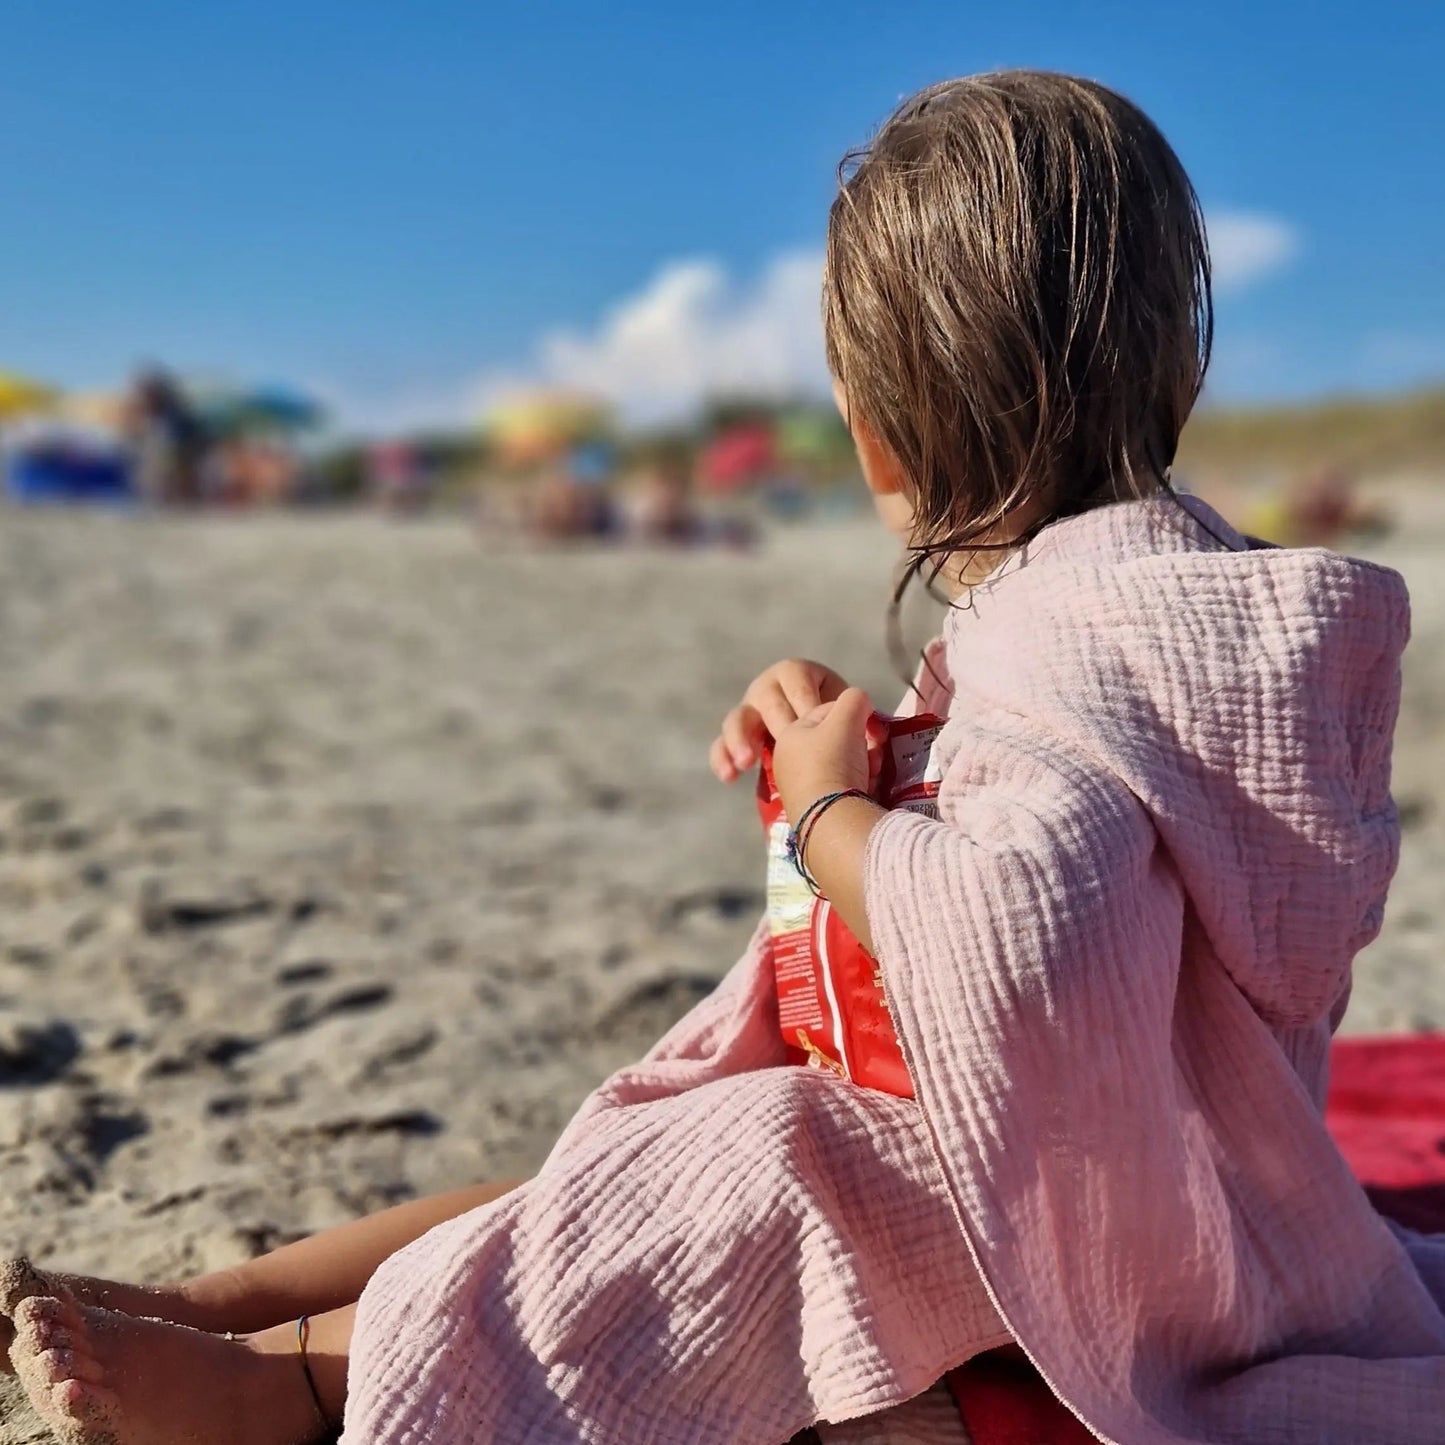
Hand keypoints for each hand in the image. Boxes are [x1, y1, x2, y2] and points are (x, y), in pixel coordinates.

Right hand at [709, 658, 850, 782]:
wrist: (820, 748)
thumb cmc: (839, 724)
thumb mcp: (852, 716)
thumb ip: (862, 719)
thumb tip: (875, 735)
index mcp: (797, 675)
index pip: (796, 676)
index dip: (804, 696)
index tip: (811, 716)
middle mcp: (768, 689)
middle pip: (765, 698)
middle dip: (777, 720)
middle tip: (785, 740)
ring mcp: (750, 715)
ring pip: (737, 720)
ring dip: (740, 739)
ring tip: (747, 762)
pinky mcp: (737, 741)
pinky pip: (721, 747)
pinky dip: (723, 760)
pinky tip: (730, 777)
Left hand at [771, 688, 882, 821]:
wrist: (830, 820)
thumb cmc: (832, 761)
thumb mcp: (845, 719)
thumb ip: (854, 700)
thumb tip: (860, 704)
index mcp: (789, 735)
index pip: (829, 711)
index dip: (855, 715)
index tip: (871, 729)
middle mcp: (790, 761)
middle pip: (838, 740)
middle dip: (862, 743)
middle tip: (874, 752)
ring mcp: (803, 787)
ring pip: (844, 764)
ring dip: (865, 764)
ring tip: (874, 773)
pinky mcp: (817, 809)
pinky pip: (844, 787)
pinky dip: (859, 784)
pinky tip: (868, 789)